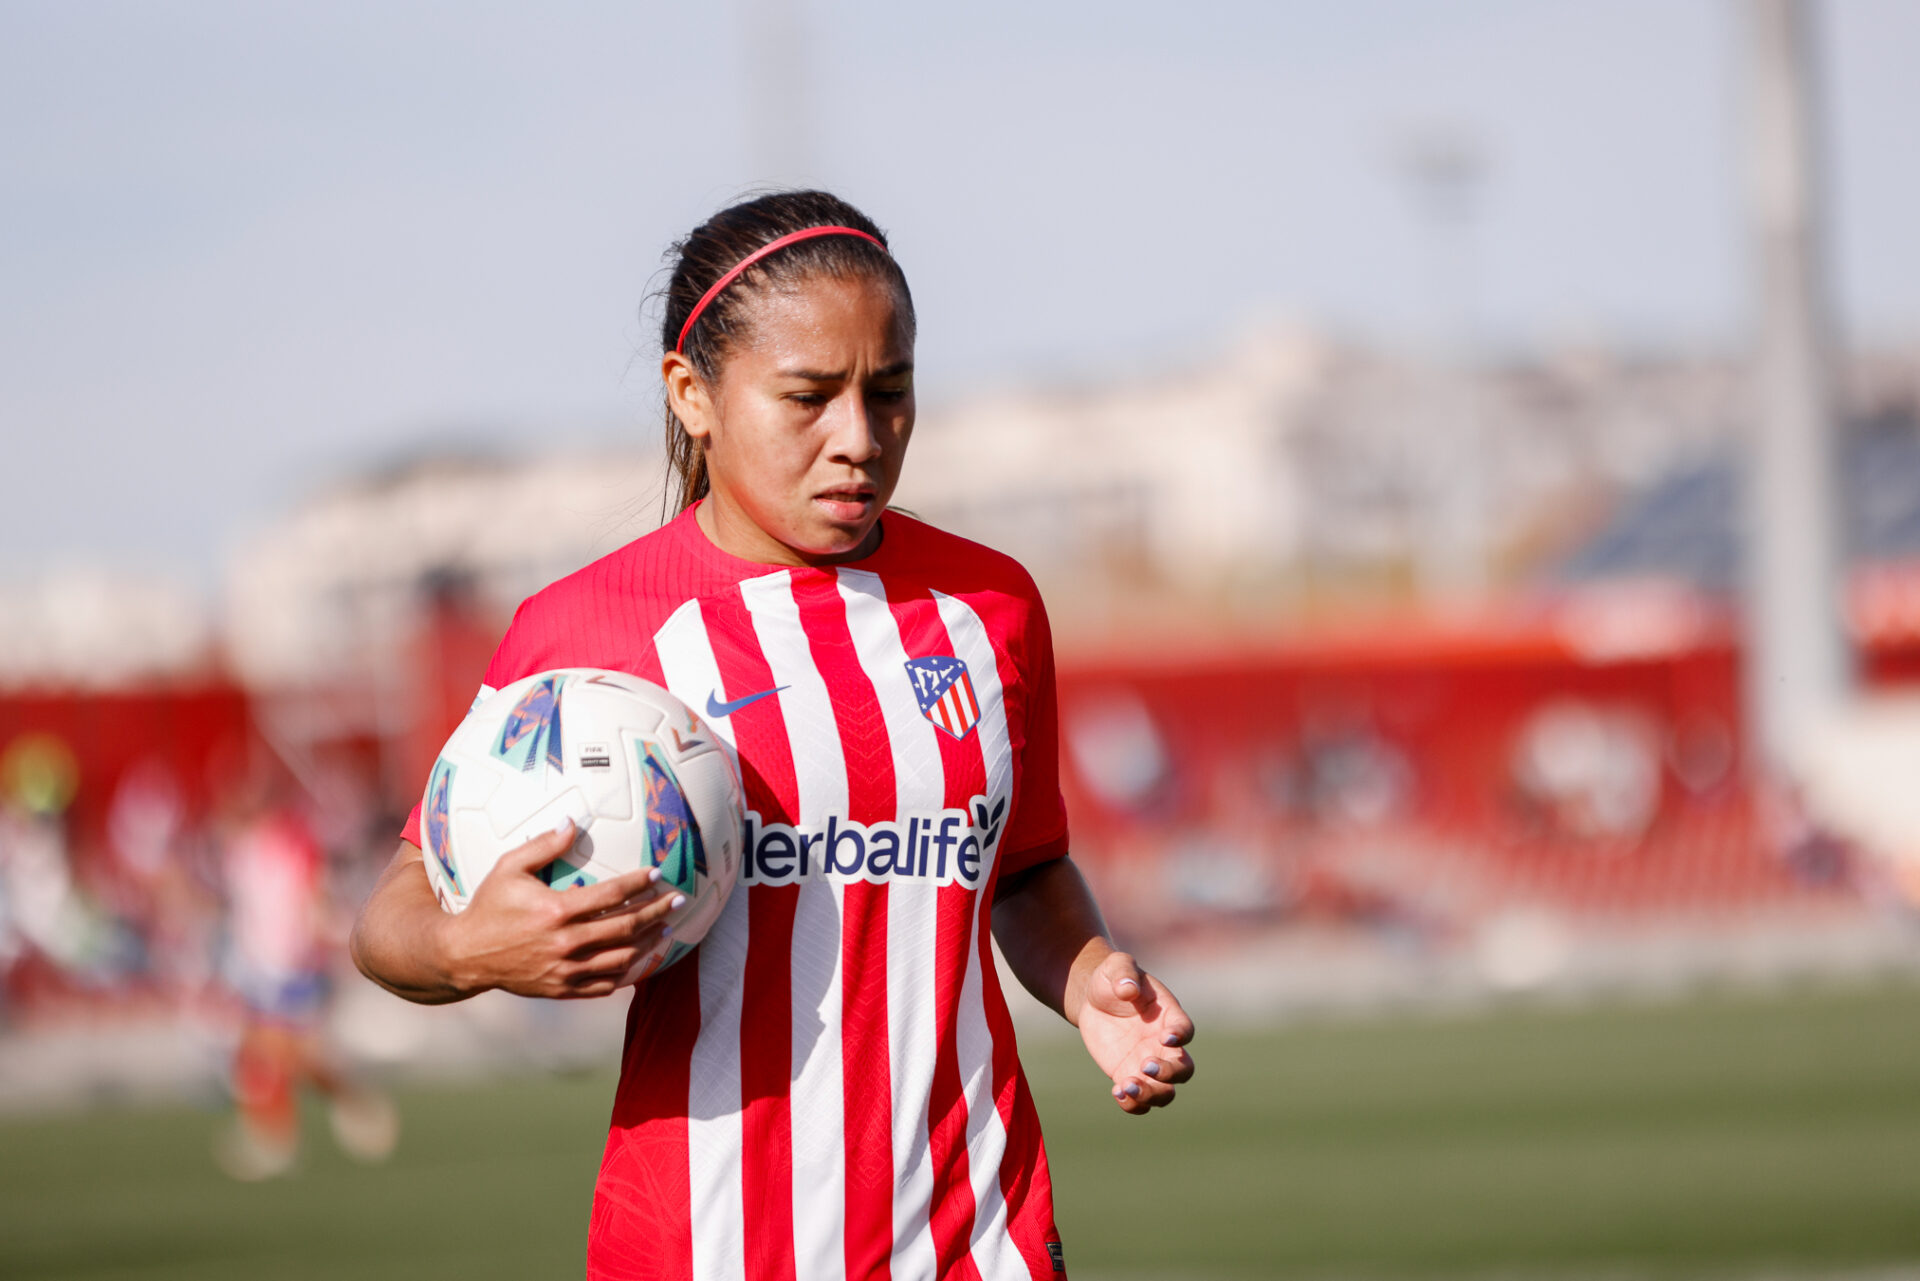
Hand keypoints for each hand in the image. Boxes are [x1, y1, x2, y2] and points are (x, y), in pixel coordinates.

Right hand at [436, 820, 680, 998]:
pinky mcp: (561, 988)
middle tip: (678, 900)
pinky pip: (604, 985)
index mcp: (556, 911)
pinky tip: (639, 959)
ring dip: (648, 943)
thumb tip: (573, 823)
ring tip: (666, 928)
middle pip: (625, 927)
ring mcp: (565, 970)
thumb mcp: (508, 868)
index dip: (638, 883)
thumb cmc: (488, 906)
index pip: (610, 896)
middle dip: (656, 911)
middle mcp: (565, 943)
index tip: (656, 874)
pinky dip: (626, 973)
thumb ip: (543, 845)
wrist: (464, 955)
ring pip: (621, 959)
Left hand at [1073, 948, 1194, 1114]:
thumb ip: (1124, 973)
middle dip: (1170, 1073)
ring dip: (1152, 1094)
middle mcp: (1164, 1045)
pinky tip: (1117, 1092)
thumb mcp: (1116, 967)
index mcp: (1168, 1015)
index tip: (1166, 1037)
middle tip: (1145, 1065)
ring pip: (1166, 1092)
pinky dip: (1133, 1104)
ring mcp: (1149, 1063)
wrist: (1094, 999)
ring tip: (1127, 1086)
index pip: (1185, 1030)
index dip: (1181, 1036)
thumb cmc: (1112, 978)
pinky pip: (1140, 1100)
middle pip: (1184, 1070)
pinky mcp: (1129, 1075)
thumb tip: (1128, 988)